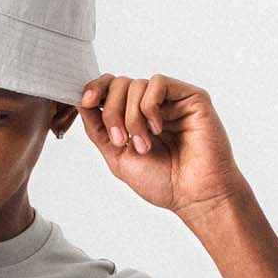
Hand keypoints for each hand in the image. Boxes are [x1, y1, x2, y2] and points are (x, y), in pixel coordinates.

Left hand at [76, 71, 246, 219]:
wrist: (194, 195)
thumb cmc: (164, 183)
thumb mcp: (118, 158)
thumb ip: (99, 130)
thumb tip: (82, 103)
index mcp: (135, 118)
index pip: (110, 89)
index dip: (95, 89)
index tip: (86, 102)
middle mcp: (153, 106)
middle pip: (119, 83)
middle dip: (112, 111)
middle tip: (121, 141)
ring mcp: (171, 100)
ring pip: (136, 84)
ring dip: (132, 117)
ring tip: (145, 144)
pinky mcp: (190, 96)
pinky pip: (157, 82)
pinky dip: (149, 106)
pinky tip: (157, 128)